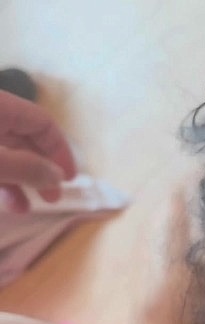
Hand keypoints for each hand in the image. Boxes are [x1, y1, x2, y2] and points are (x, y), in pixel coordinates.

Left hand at [0, 90, 75, 211]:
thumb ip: (27, 168)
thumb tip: (56, 176)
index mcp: (0, 106)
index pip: (42, 121)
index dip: (60, 149)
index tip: (69, 179)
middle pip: (22, 137)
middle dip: (39, 169)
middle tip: (51, 198)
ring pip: (2, 151)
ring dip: (17, 180)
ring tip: (22, 208)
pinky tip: (3, 201)